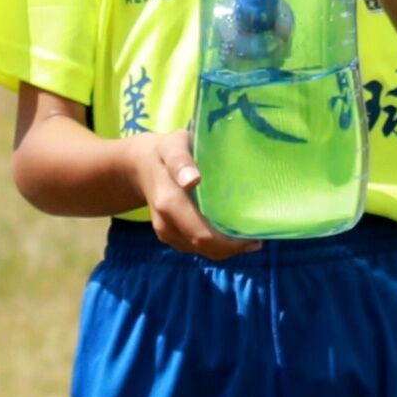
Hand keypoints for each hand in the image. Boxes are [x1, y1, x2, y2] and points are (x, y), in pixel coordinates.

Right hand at [120, 126, 244, 261]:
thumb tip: (192, 180)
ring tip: (248, 236)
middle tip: (258, 237)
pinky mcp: (169, 236)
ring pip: (202, 250)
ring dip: (226, 249)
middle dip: (233, 247)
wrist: (139, 165)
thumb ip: (180, 160)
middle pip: (205, 247)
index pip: (203, 234)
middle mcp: (166, 223)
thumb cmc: (165, 150)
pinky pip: (196, 247)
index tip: (255, 236)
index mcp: (169, 203)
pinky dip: (216, 246)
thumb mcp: (173, 145)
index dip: (231, 243)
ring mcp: (166, 233)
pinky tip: (231, 234)